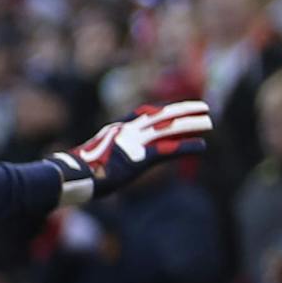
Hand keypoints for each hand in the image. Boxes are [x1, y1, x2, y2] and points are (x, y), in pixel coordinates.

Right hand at [46, 100, 211, 204]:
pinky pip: (169, 150)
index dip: (162, 110)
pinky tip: (202, 146)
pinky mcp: (141, 159)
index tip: (175, 107)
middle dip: (184, 109)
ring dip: (192, 124)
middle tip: (203, 106)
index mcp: (116, 129)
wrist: (71, 176)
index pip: (144, 113)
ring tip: (210, 122)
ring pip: (170, 128)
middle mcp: (127, 131)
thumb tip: (93, 161)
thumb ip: (100, 154)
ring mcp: (135, 143)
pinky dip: (187, 147)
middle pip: (162, 115)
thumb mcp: (89, 158)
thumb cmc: (74, 171)